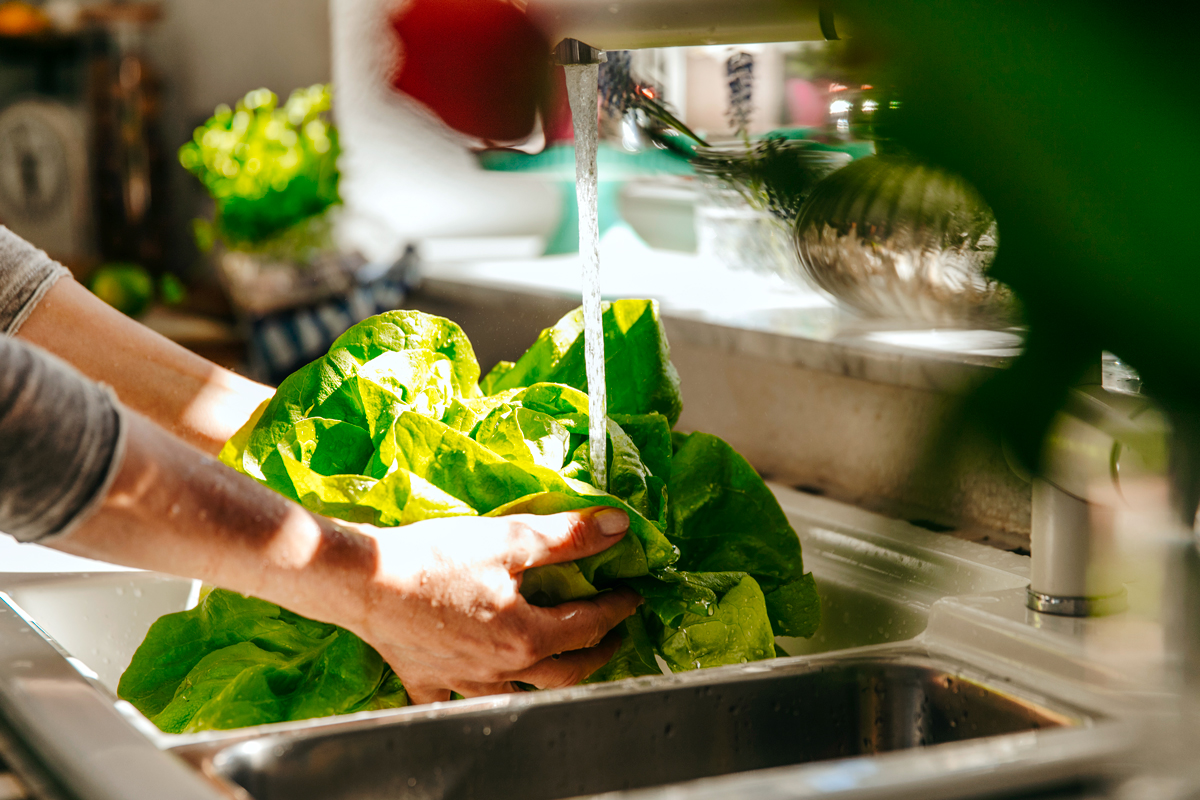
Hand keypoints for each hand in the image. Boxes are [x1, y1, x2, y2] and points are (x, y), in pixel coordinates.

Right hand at [348, 508, 641, 703]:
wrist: (363, 579)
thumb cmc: (434, 556)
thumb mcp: (510, 538)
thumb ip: (568, 537)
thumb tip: (618, 526)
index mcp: (526, 637)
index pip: (588, 626)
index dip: (616, 609)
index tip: (632, 596)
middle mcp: (500, 669)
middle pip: (564, 672)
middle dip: (596, 654)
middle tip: (613, 637)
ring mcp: (462, 681)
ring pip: (517, 694)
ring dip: (546, 681)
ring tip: (560, 664)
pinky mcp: (426, 679)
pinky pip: (451, 702)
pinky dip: (467, 699)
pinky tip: (472, 692)